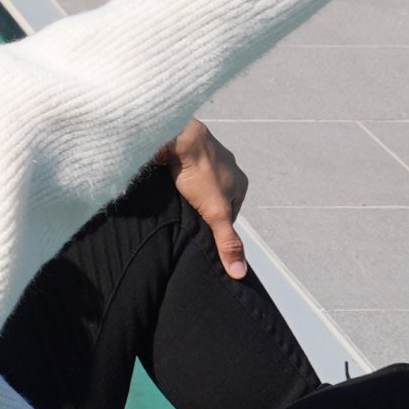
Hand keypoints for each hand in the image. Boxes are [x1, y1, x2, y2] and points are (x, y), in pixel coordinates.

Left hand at [164, 120, 251, 278]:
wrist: (175, 135)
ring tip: (176, 201)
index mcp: (240, 182)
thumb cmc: (197, 173)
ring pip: (199, 184)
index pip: (231, 214)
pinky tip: (168, 184)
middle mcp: (228, 166)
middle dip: (202, 208)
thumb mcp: (215, 213)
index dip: (215, 226)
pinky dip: (179, 178)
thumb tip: (239, 273)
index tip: (198, 230)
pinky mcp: (188, 148)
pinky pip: (185, 169)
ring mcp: (209, 155)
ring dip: (189, 193)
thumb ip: (227, 242)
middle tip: (185, 217)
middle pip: (215, 198)